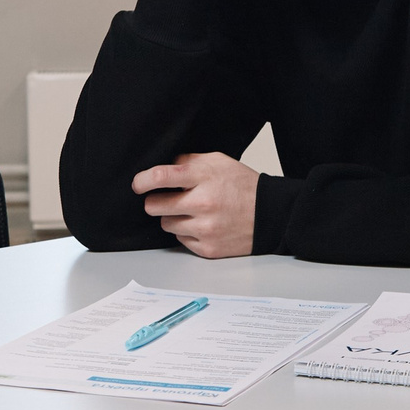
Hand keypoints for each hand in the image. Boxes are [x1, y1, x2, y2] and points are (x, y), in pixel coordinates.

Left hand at [134, 151, 258, 256]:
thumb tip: (164, 166)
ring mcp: (205, 228)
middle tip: (166, 199)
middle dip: (157, 201)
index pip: (161, 177)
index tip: (138, 184)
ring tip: (191, 212)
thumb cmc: (244, 187)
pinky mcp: (207, 248)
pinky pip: (180, 240)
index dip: (143, 181)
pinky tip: (201, 224)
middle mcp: (203, 203)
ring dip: (173, 217)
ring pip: (166, 224)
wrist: (271, 215)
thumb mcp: (219, 161)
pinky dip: (186, 233)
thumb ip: (190, 162)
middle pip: (154, 205)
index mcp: (204, 177)